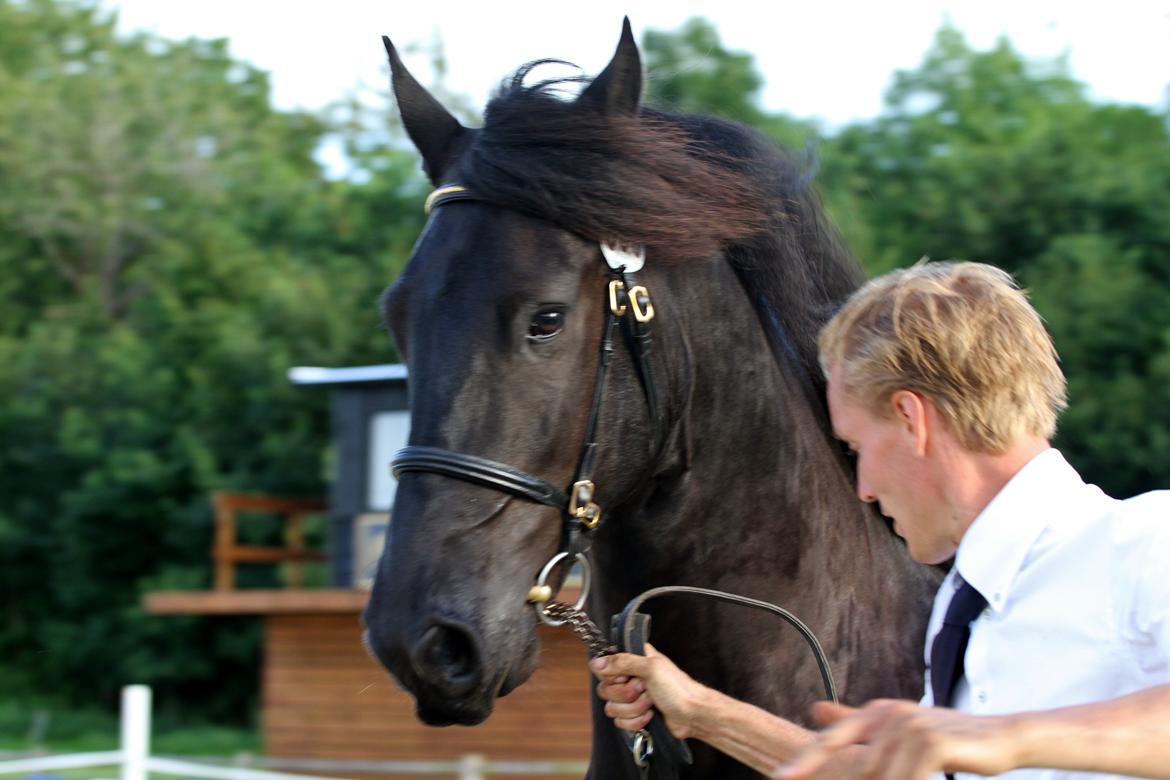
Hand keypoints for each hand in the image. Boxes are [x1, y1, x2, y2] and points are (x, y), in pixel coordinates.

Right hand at [589, 643, 705, 738]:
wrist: (692, 715)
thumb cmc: (677, 688)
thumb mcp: (650, 668)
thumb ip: (621, 662)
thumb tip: (596, 663)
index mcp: (633, 660)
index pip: (604, 667)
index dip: (613, 676)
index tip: (627, 677)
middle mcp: (630, 677)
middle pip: (605, 690)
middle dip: (626, 695)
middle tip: (645, 689)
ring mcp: (631, 698)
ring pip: (612, 708)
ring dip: (633, 709)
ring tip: (651, 703)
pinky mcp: (634, 715)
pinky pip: (620, 722)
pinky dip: (636, 721)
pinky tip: (650, 716)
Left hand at [774, 700, 1019, 779]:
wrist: (1001, 738)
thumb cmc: (948, 739)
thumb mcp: (899, 730)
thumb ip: (858, 725)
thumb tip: (814, 708)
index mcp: (876, 712)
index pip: (831, 739)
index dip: (805, 760)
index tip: (780, 778)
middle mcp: (889, 714)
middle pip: (856, 768)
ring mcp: (910, 727)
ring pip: (880, 779)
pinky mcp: (932, 743)